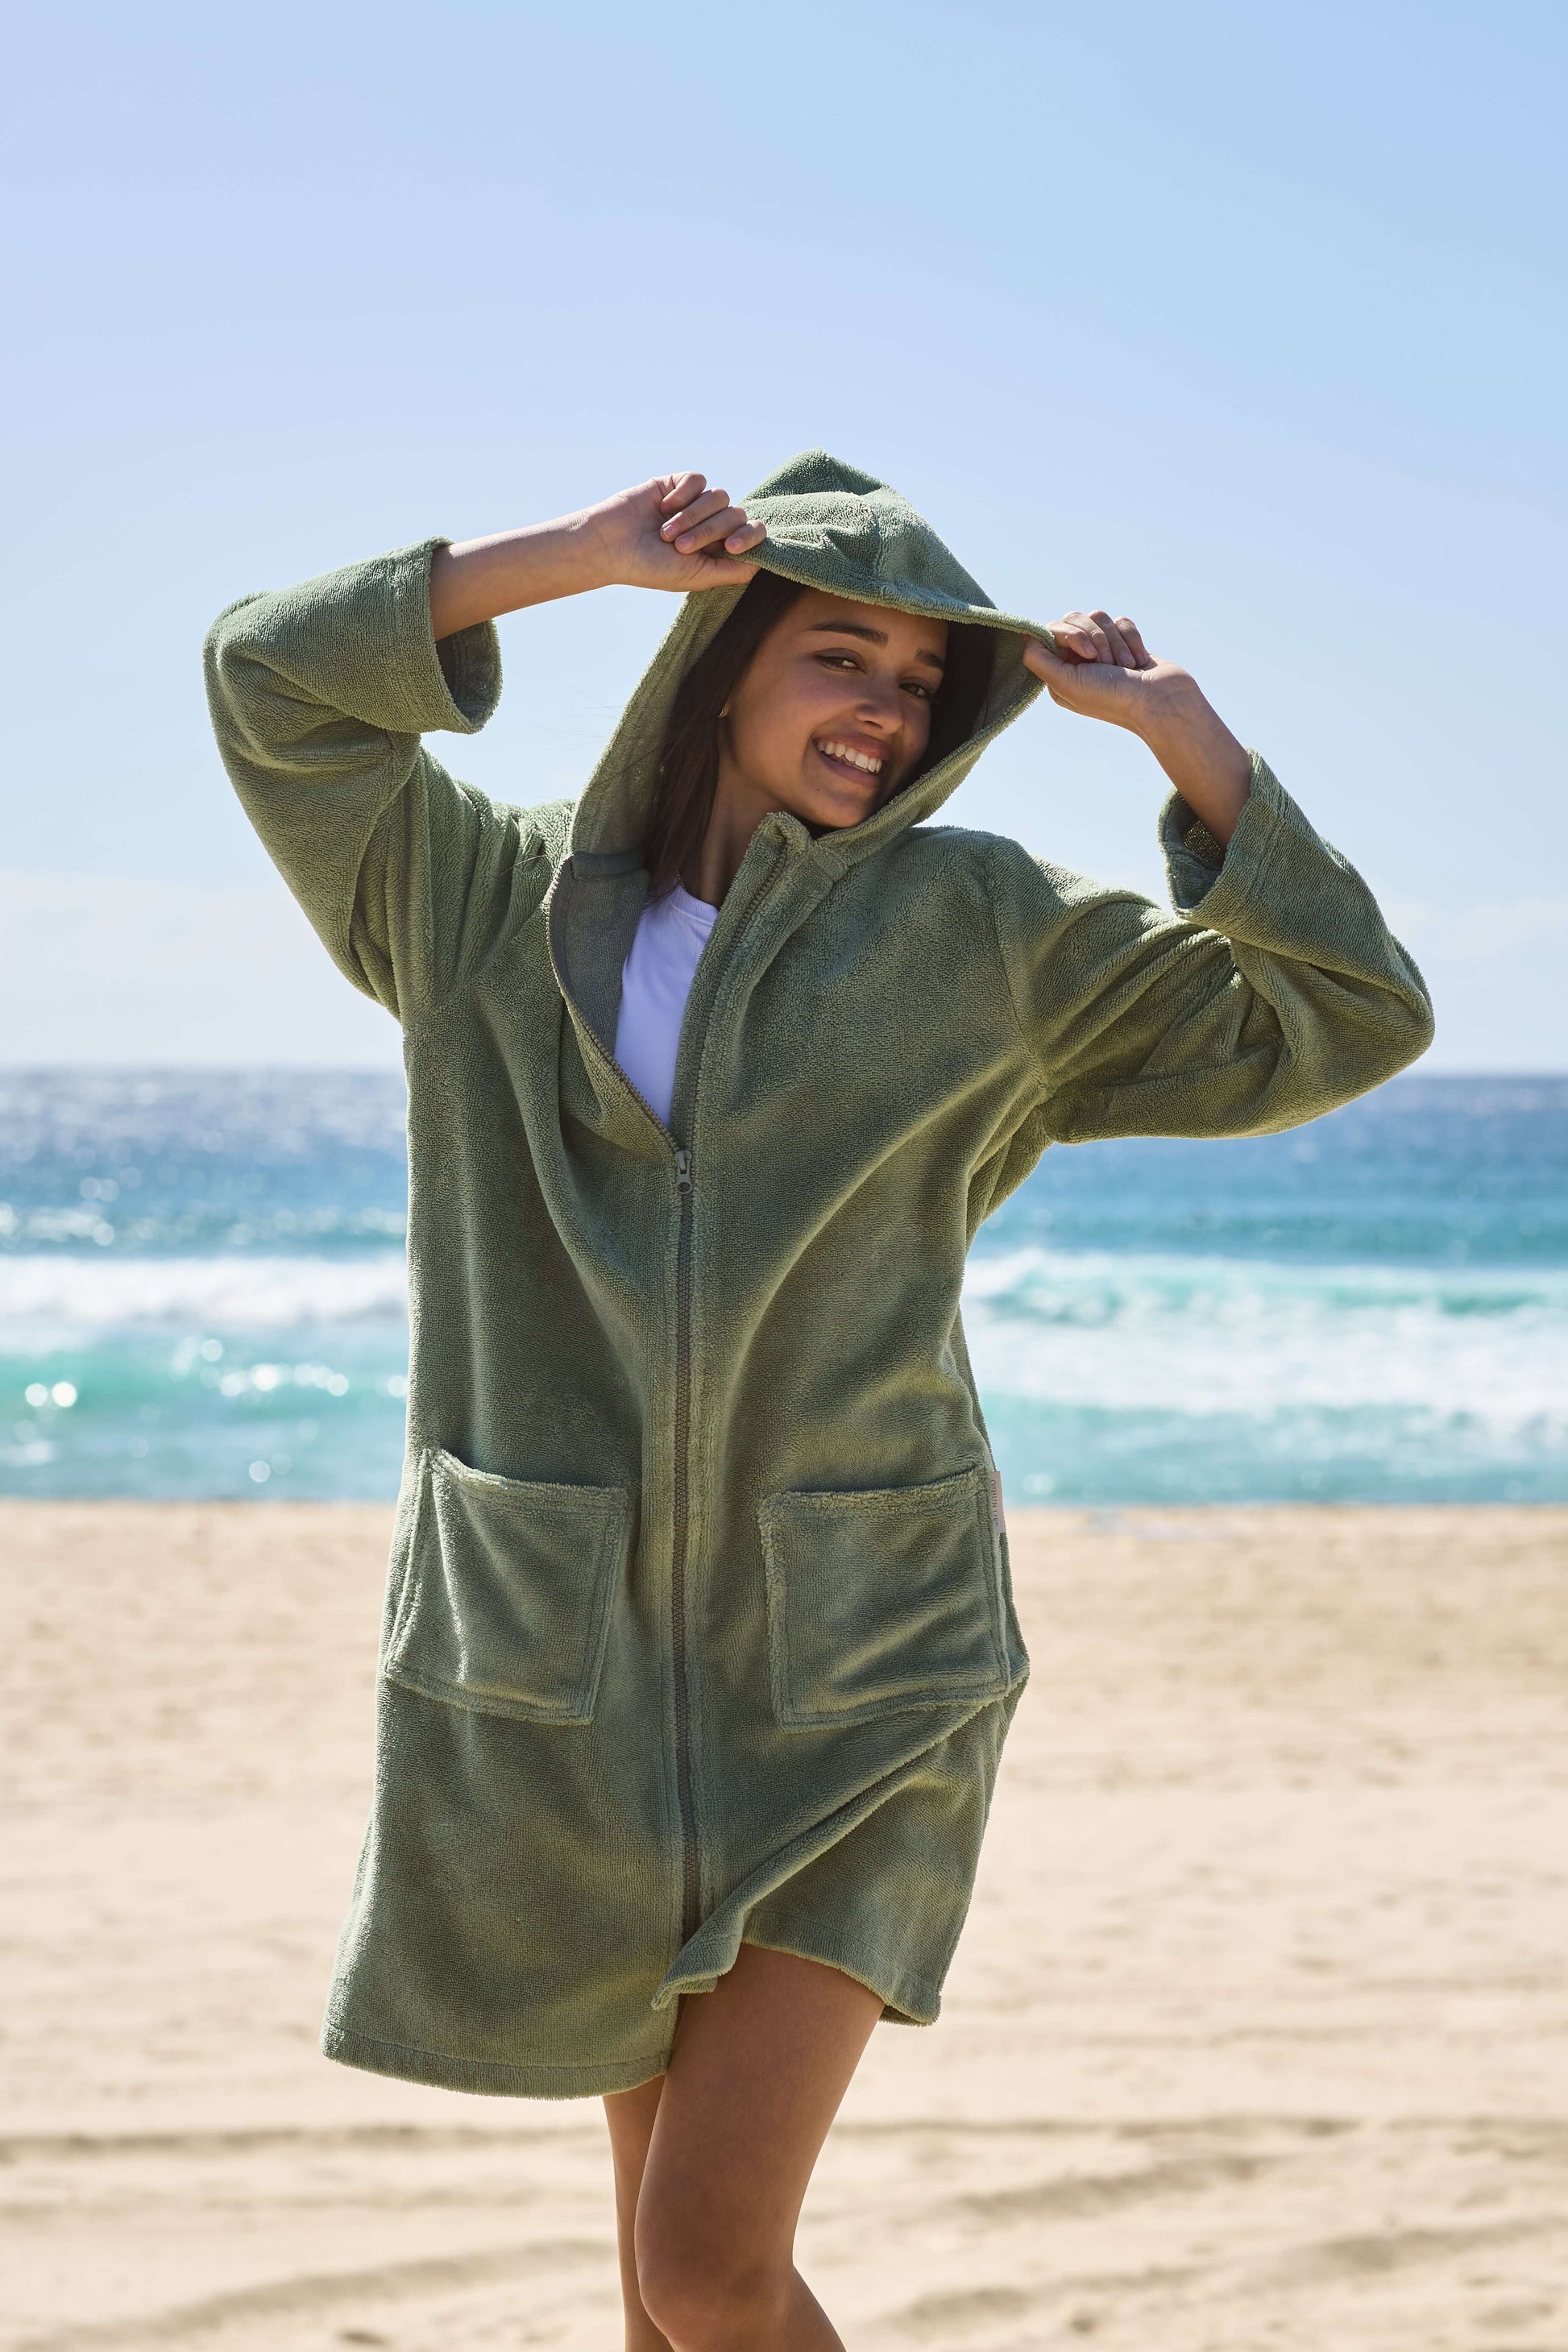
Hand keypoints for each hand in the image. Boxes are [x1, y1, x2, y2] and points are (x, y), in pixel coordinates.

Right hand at [586, 472, 766, 593]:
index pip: (753, 533)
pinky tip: (664, 507)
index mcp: (718, 548)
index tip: (731, 546)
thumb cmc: (650, 567)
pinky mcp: (677, 484)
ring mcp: (694, 503)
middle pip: (736, 514)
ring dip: (692, 516)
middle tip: (679, 546)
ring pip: (719, 496)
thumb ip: (733, 571)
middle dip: (709, 531)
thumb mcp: (696, 577)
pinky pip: (698, 479)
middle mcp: (710, 524)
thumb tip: (764, 560)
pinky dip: (683, 494)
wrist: (611, 545)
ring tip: (666, 532)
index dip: (749, 536)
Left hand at [1023, 609, 1251, 844]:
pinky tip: (1138, 661)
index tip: (1087, 654)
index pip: (1051, 631)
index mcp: (1060, 673)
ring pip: (1100, 617)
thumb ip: (1038, 659)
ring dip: (1115, 642)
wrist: (1161, 702)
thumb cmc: (1113, 698)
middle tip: (1106, 663)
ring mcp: (1103, 652)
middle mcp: (1078, 662)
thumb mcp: (1065, 683)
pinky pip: (1122, 622)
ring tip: (1125, 666)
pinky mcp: (1126, 644)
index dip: (1071, 634)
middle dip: (1096, 637)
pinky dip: (1132, 640)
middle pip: (1075, 618)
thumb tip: (1024, 634)